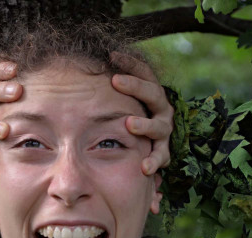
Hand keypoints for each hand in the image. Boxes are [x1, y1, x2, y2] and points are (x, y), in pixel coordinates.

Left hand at [110, 52, 173, 174]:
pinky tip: (144, 168)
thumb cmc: (131, 116)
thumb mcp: (125, 100)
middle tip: (116, 81)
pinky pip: (161, 156)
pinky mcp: (164, 151)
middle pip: (153, 94)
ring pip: (158, 126)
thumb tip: (87, 64)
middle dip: (135, 87)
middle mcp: (161, 109)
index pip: (145, 73)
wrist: (153, 145)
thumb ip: (114, 86)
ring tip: (129, 124)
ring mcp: (163, 130)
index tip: (112, 55)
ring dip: (145, 125)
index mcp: (152, 94)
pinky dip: (153, 161)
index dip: (131, 63)